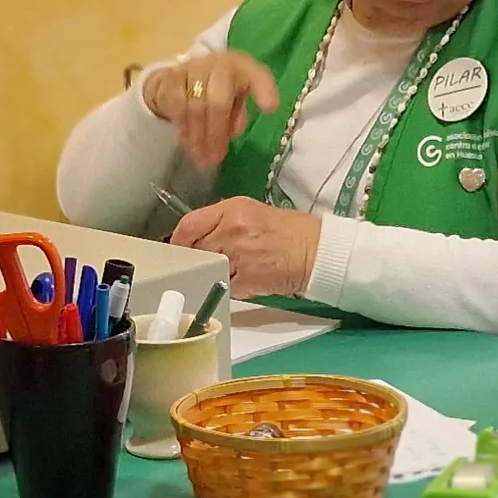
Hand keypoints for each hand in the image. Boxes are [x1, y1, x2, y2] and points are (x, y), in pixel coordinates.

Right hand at [140, 49, 281, 170]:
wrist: (181, 78)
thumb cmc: (219, 92)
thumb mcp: (235, 102)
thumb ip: (238, 116)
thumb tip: (234, 131)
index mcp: (243, 68)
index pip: (257, 75)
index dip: (264, 90)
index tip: (270, 108)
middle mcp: (220, 64)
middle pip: (219, 101)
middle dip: (216, 134)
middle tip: (215, 159)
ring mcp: (194, 68)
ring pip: (195, 106)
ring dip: (198, 137)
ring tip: (201, 159)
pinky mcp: (172, 77)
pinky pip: (176, 105)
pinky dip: (182, 128)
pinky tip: (186, 143)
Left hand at [168, 197, 319, 299]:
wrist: (318, 252)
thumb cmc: (291, 231)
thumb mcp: (254, 212)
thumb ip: (224, 221)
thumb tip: (200, 238)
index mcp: (233, 209)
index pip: (189, 224)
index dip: (179, 240)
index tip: (178, 248)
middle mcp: (231, 229)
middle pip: (196, 250)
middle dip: (200, 258)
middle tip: (211, 261)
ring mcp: (237, 256)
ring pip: (209, 270)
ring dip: (216, 274)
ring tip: (236, 269)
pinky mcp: (245, 280)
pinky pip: (225, 287)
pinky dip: (232, 288)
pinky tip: (248, 280)